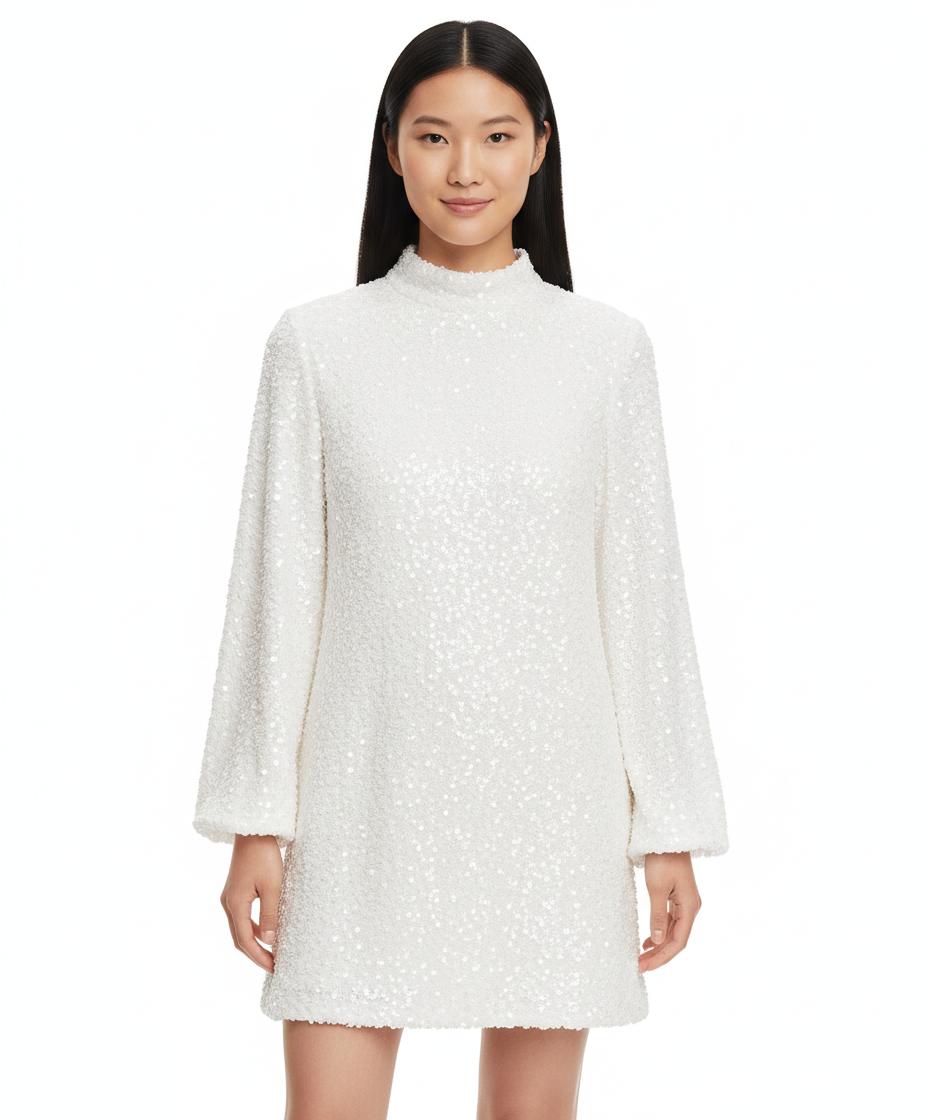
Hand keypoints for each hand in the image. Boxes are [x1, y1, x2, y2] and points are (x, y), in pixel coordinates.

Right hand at [220, 834, 283, 973]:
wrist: (253, 831)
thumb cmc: (264, 856)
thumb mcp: (272, 886)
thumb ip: (270, 914)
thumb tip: (270, 941)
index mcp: (236, 904)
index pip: (245, 940)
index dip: (259, 957)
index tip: (274, 968)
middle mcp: (228, 903)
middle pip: (239, 938)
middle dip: (255, 954)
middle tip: (273, 966)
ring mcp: (230, 897)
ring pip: (239, 928)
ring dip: (253, 942)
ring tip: (271, 953)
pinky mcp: (235, 890)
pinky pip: (242, 917)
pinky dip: (253, 928)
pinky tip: (266, 931)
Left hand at [638, 851, 701, 972]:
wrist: (668, 835)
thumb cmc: (663, 859)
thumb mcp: (656, 888)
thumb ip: (658, 915)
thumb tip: (658, 940)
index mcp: (690, 907)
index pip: (678, 942)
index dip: (662, 957)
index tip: (645, 966)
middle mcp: (691, 907)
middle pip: (677, 939)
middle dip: (659, 955)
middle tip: (640, 966)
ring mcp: (685, 902)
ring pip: (674, 931)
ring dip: (659, 945)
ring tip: (642, 956)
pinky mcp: (678, 896)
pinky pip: (671, 920)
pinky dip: (660, 931)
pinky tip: (650, 939)